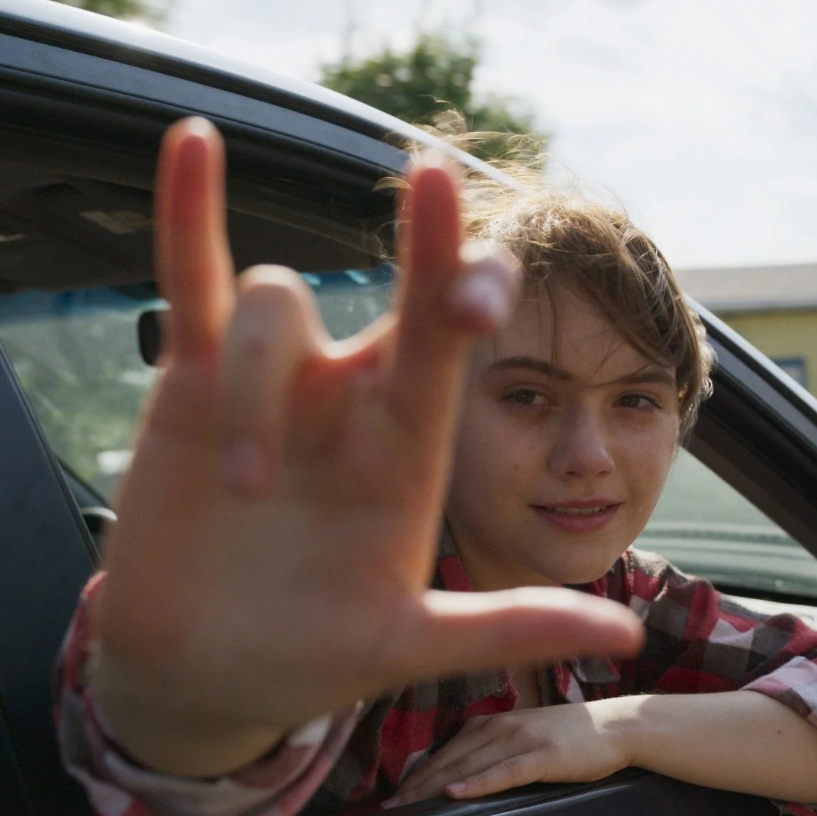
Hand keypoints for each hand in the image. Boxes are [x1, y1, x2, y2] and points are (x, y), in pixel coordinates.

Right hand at [88, 118, 642, 776]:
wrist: (203, 676)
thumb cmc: (314, 660)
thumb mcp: (411, 645)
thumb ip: (511, 627)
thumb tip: (627, 630)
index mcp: (409, 446)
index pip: (456, 346)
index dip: (475, 292)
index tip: (489, 288)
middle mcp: (351, 399)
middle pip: (399, 294)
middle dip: (428, 251)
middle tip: (442, 186)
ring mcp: (275, 384)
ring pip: (276, 308)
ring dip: (257, 388)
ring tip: (241, 490)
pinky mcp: (189, 383)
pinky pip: (191, 279)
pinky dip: (188, 209)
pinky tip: (193, 139)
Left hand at [383, 697, 651, 806]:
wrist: (618, 725)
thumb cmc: (572, 735)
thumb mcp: (525, 734)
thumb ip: (493, 748)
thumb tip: (460, 774)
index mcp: (493, 721)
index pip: (444, 749)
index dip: (415, 773)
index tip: (391, 795)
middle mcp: (501, 726)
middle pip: (448, 758)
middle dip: (414, 784)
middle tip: (386, 808)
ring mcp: (522, 739)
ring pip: (468, 763)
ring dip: (433, 785)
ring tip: (406, 806)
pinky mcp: (544, 756)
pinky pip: (504, 771)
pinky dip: (478, 781)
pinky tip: (456, 793)